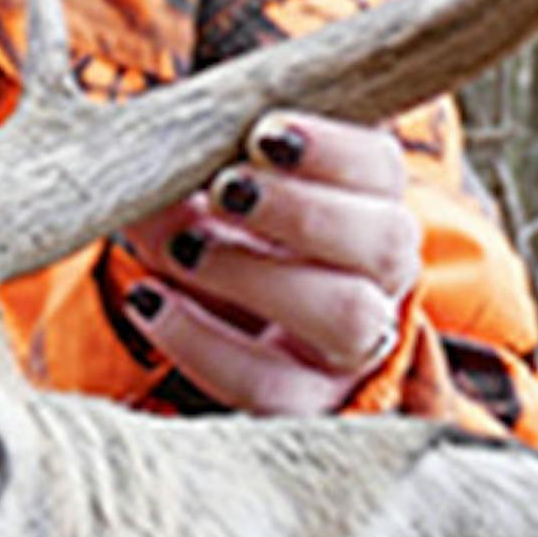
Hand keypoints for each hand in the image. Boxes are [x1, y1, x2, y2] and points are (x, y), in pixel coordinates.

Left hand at [116, 110, 421, 415]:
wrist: (226, 332)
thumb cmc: (227, 240)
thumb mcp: (209, 196)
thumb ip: (191, 170)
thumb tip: (151, 158)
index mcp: (369, 206)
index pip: (382, 169)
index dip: (332, 149)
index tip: (265, 134)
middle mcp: (381, 278)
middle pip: (387, 242)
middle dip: (303, 211)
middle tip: (228, 190)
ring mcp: (354, 347)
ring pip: (348, 316)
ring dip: (259, 276)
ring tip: (185, 249)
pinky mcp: (308, 402)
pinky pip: (272, 386)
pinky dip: (203, 344)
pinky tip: (150, 303)